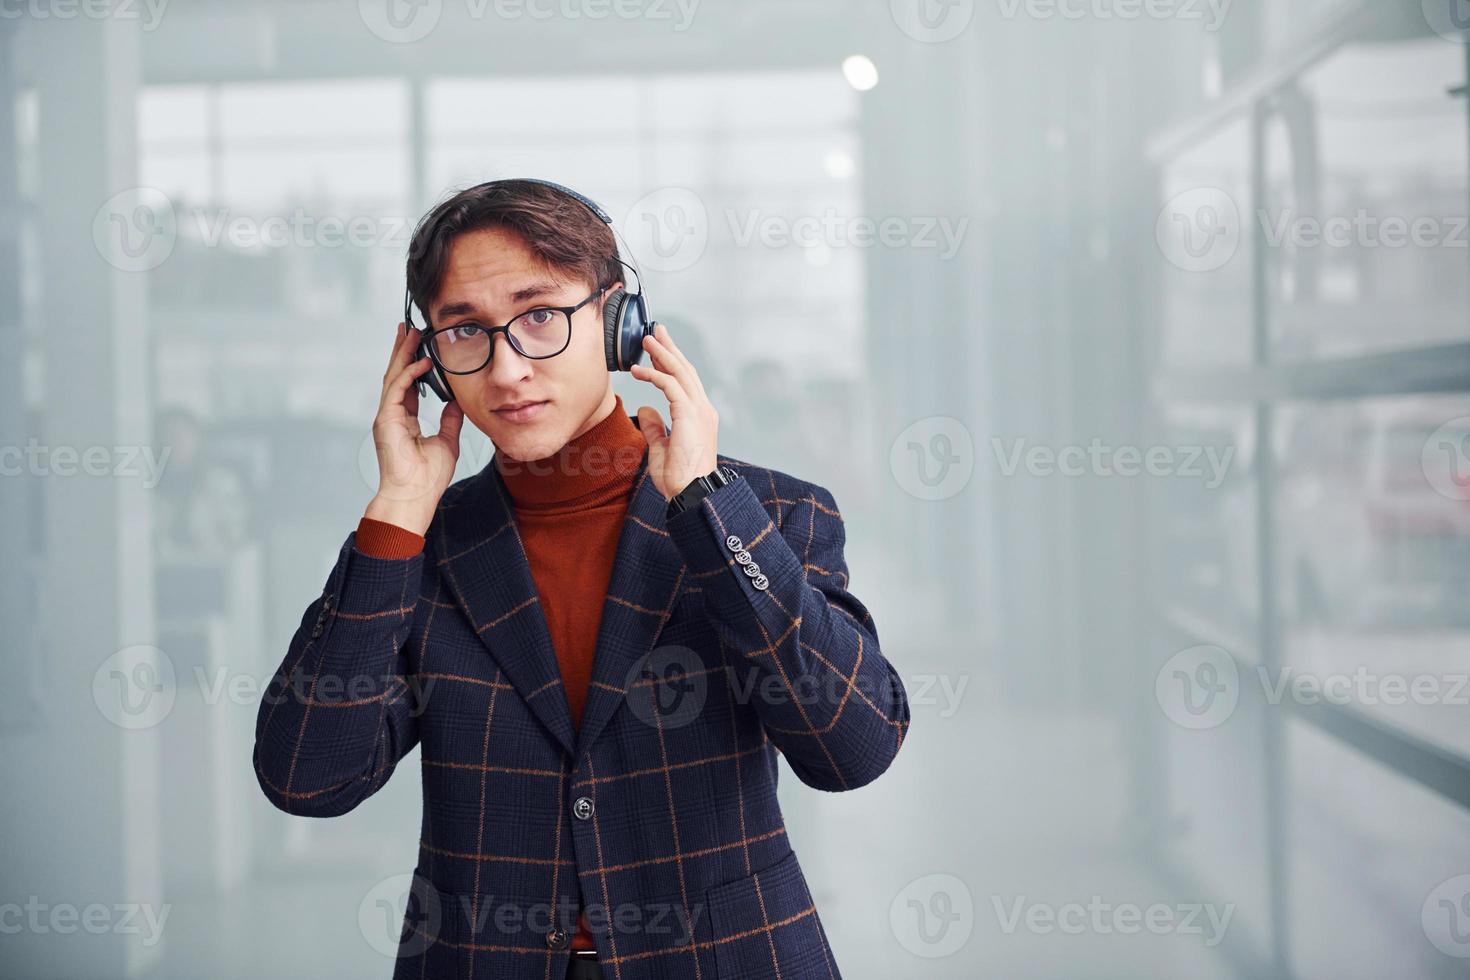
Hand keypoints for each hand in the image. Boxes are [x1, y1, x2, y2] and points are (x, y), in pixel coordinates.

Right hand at [364, 322, 465, 534]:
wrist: (414, 497)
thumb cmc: (428, 478)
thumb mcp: (447, 442)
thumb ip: (450, 420)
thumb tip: (457, 403)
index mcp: (404, 419)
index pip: (409, 385)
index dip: (415, 364)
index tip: (422, 345)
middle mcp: (392, 415)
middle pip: (397, 375)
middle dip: (404, 350)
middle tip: (411, 328)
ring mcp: (387, 417)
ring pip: (394, 376)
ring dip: (403, 354)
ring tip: (411, 332)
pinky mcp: (386, 420)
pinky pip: (397, 389)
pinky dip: (410, 374)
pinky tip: (422, 361)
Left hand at [630, 322, 718, 501]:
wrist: (693, 495)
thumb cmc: (680, 480)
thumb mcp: (661, 450)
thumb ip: (655, 428)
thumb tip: (644, 409)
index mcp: (699, 418)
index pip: (686, 383)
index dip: (672, 364)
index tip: (658, 350)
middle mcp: (703, 410)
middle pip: (685, 371)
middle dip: (670, 349)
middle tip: (656, 331)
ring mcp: (699, 411)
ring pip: (680, 372)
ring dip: (662, 353)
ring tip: (647, 339)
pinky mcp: (689, 415)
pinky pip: (670, 386)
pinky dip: (653, 374)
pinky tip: (637, 369)